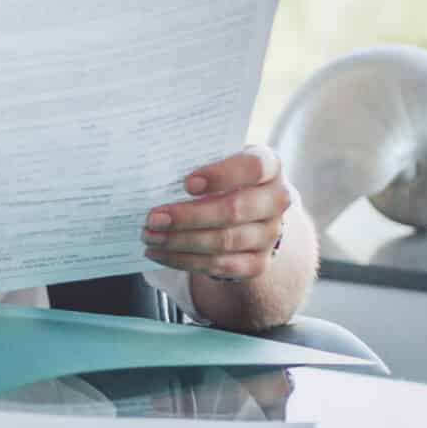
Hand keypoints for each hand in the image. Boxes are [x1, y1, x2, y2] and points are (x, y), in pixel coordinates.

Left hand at [141, 144, 292, 281]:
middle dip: (188, 216)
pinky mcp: (258, 263)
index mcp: (269, 166)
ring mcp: (270, 234)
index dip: (221, 175)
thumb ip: (195, 161)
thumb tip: (154, 172)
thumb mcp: (215, 161)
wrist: (248, 210)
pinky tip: (159, 253)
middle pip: (234, 210)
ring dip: (181, 241)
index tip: (187, 183)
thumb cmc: (221, 178)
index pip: (253, 167)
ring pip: (224, 241)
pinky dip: (184, 261)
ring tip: (150, 236)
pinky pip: (220, 266)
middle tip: (153, 218)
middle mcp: (276, 200)